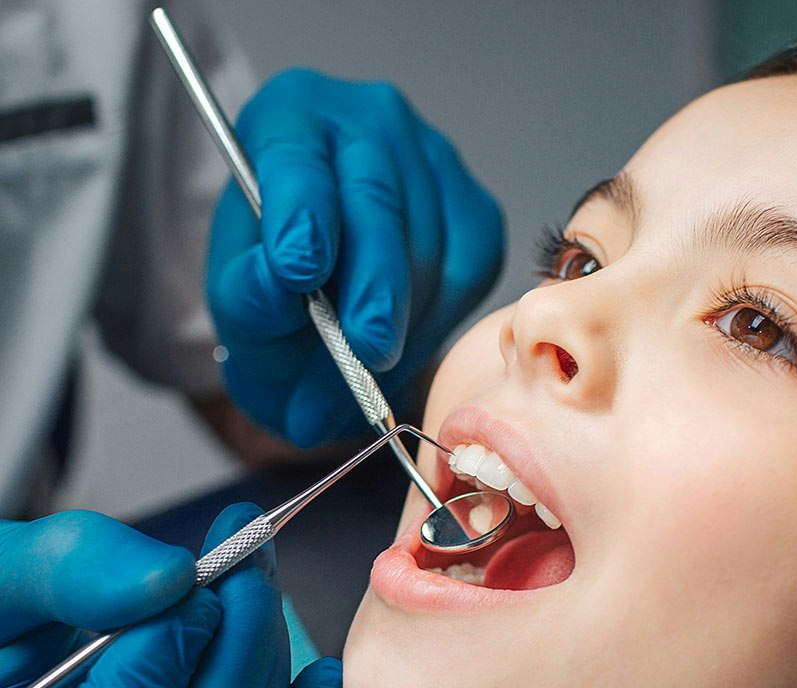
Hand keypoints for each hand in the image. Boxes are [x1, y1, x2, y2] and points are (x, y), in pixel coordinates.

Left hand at [207, 70, 504, 445]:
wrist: (318, 304)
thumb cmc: (274, 290)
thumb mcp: (238, 301)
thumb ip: (248, 295)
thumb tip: (277, 284)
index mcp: (289, 120)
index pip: (296, 159)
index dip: (300, 212)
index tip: (295, 269)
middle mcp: (368, 122)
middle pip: (378, 203)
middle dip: (374, 287)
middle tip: (365, 350)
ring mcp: (433, 161)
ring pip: (429, 248)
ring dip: (400, 326)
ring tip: (361, 377)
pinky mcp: (476, 212)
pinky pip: (467, 274)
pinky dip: (436, 322)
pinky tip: (402, 345)